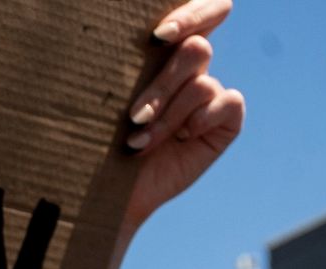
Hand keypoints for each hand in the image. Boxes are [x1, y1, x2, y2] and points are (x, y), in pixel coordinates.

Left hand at [121, 1, 243, 231]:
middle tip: (135, 117)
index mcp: (163, 53)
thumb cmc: (96, 143)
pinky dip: (203, 120)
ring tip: (138, 143)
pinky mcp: (225, 120)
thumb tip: (146, 39)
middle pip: (195, 50)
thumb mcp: (104, 102)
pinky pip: (229, 102)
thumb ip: (123, 67)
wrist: (107, 193)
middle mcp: (190, 70)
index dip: (192, 14)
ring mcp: (210, 94)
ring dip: (168, 116)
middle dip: (162, 87)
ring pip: (201, 84)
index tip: (159, 36)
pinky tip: (183, 138)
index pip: (198, 13)